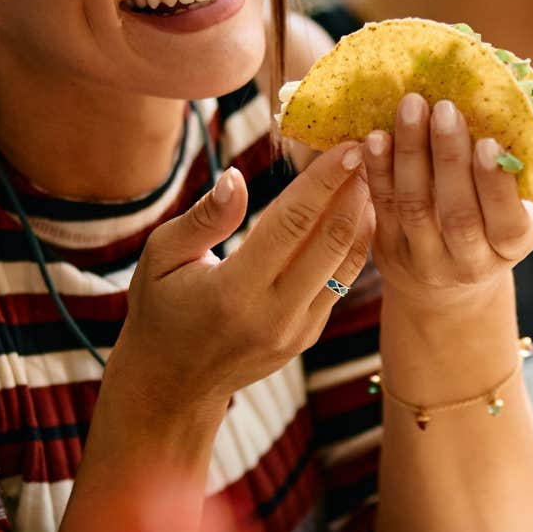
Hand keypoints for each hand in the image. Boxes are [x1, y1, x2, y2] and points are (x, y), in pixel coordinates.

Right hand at [116, 143, 373, 415]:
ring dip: (363, 217)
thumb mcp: (162, 257)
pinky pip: (340, 284)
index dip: (323, 182)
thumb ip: (204, 218)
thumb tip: (236, 177)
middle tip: (371, 150)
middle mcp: (273, 315)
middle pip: (330, 242)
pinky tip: (358, 213)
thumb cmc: (159, 310)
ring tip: (373, 174)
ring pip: (346, 265)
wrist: (172, 384)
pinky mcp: (308, 337)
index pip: (291, 224)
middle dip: (355, 192)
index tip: (347, 147)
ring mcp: (297, 331)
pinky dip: (354, 245)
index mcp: (234, 291)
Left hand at [359, 93, 532, 313]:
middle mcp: (470, 263)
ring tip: (412, 106)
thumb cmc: (491, 221)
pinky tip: (377, 136)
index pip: (507, 225)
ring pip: (415, 207)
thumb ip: (519, 166)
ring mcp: (425, 260)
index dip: (496, 186)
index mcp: (511, 248)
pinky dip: (379, 169)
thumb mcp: (516, 205)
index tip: (488, 143)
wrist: (447, 280)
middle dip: (450, 158)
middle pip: (458, 215)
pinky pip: (384, 206)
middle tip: (445, 109)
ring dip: (411, 152)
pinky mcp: (389, 249)